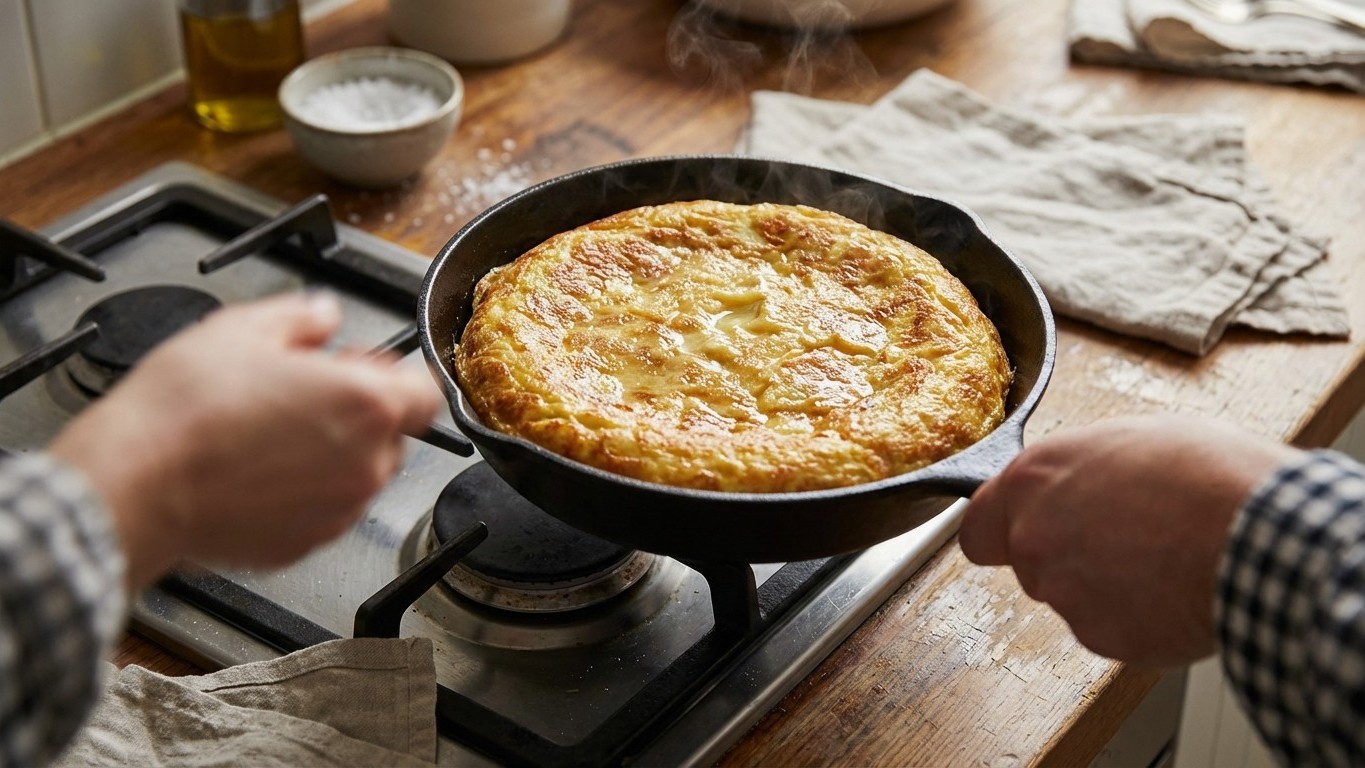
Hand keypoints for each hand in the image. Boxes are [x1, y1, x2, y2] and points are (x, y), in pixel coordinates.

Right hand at [50, 292, 443, 588]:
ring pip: (357, 475)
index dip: (396, 374)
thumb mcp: (243, 329)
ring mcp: (338, 512)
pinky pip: (322, 511)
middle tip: (302, 395)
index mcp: (367, 405)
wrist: (135, 482)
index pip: (427, 391)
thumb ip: (302, 317)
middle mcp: (365, 465)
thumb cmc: (186, 410)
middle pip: (392, 435)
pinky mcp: (305, 544)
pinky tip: (256, 473)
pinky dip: (302, 493)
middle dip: (358, 413)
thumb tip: (323, 316)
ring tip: (269, 435)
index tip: (362, 366)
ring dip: (331, 455)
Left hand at [958, 414, 1298, 666]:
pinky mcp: (1102, 638)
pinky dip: (1138, 618)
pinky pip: (1112, 629)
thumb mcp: (1134, 438)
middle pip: (1030, 562)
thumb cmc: (1207, 475)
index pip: (975, 527)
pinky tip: (1175, 590)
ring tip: (1164, 559)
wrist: (1259, 536)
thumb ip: (1086, 469)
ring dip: (1106, 587)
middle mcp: (1034, 539)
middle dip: (1068, 556)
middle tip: (1125, 538)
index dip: (998, 533)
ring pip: (1073, 596)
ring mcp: (1064, 593)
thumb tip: (1087, 481)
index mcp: (1033, 480)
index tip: (1017, 534)